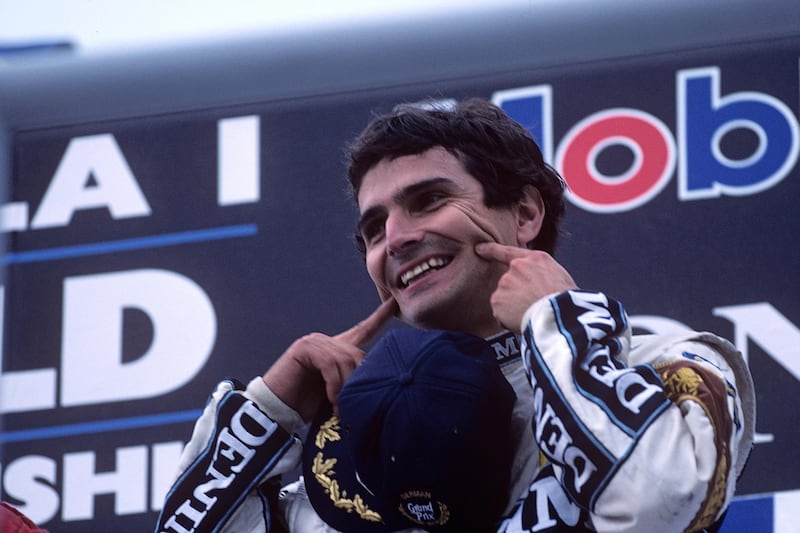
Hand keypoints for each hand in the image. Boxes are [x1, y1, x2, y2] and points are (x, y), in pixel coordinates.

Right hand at [263, 298, 397, 420]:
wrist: (279, 411)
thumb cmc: (308, 405)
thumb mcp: (339, 392)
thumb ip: (354, 381)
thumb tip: (378, 381)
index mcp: (338, 350)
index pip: (363, 329)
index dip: (379, 317)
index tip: (393, 303)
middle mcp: (328, 341)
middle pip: (357, 353)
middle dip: (359, 380)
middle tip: (353, 405)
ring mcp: (315, 342)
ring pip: (345, 360)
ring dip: (345, 388)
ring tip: (340, 408)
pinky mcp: (304, 348)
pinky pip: (330, 364)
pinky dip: (334, 385)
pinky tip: (332, 400)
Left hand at [475, 243, 576, 332]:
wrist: (557, 313)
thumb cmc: (565, 300)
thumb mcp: (560, 276)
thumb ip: (541, 273)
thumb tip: (535, 283)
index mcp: (535, 259)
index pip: (509, 252)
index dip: (492, 250)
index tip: (479, 248)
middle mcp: (516, 267)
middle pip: (509, 282)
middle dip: (516, 295)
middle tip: (532, 305)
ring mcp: (505, 282)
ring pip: (504, 299)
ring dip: (512, 307)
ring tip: (530, 313)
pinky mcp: (497, 299)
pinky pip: (500, 314)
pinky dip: (507, 320)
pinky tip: (521, 320)